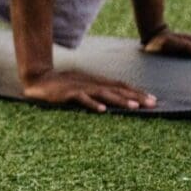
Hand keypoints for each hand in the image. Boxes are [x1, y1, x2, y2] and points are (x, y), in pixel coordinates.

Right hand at [21, 68, 155, 112]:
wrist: (37, 80)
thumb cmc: (61, 86)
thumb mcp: (83, 85)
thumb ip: (97, 91)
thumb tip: (114, 102)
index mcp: (96, 81)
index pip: (120, 85)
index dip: (137, 91)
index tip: (153, 99)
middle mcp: (91, 82)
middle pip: (117, 89)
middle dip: (135, 96)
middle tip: (152, 104)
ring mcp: (80, 87)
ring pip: (103, 93)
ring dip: (119, 100)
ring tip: (134, 107)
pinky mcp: (67, 94)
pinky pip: (81, 99)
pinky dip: (92, 104)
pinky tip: (102, 111)